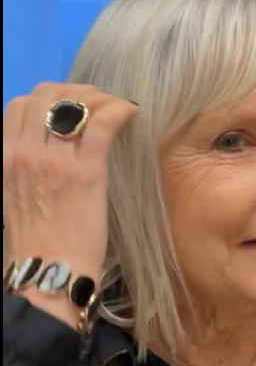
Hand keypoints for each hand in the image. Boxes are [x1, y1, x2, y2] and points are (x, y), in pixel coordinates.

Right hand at [3, 84, 138, 324]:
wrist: (49, 274)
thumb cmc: (37, 241)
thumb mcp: (15, 195)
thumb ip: (25, 167)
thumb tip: (46, 149)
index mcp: (5, 157)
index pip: (20, 105)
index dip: (48, 98)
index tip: (70, 107)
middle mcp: (24, 152)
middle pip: (46, 95)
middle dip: (73, 91)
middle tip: (96, 103)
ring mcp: (54, 160)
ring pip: (74, 103)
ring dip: (98, 97)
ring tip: (114, 107)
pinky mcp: (86, 171)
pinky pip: (103, 123)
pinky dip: (120, 110)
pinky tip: (131, 113)